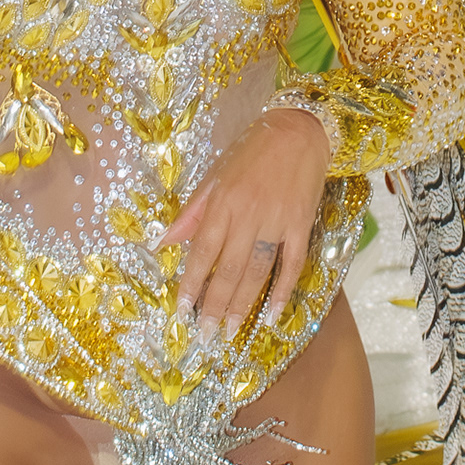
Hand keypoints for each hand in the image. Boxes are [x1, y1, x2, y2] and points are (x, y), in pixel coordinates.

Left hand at [160, 107, 332, 330]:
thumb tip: (162, 241)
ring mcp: (277, 221)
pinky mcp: (302, 225)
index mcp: (222, 203)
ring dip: (243, 304)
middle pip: (228, 269)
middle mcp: (248, 215)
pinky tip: (273, 313)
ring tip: (231, 331)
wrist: (299, 129)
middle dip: (215, 305)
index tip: (181, 311)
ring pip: (257, 271)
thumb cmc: (251, 151)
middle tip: (205, 335)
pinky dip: (283, 290)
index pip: (202, 252)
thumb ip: (191, 213)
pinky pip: (293, 264)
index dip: (190, 284)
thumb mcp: (214, 176)